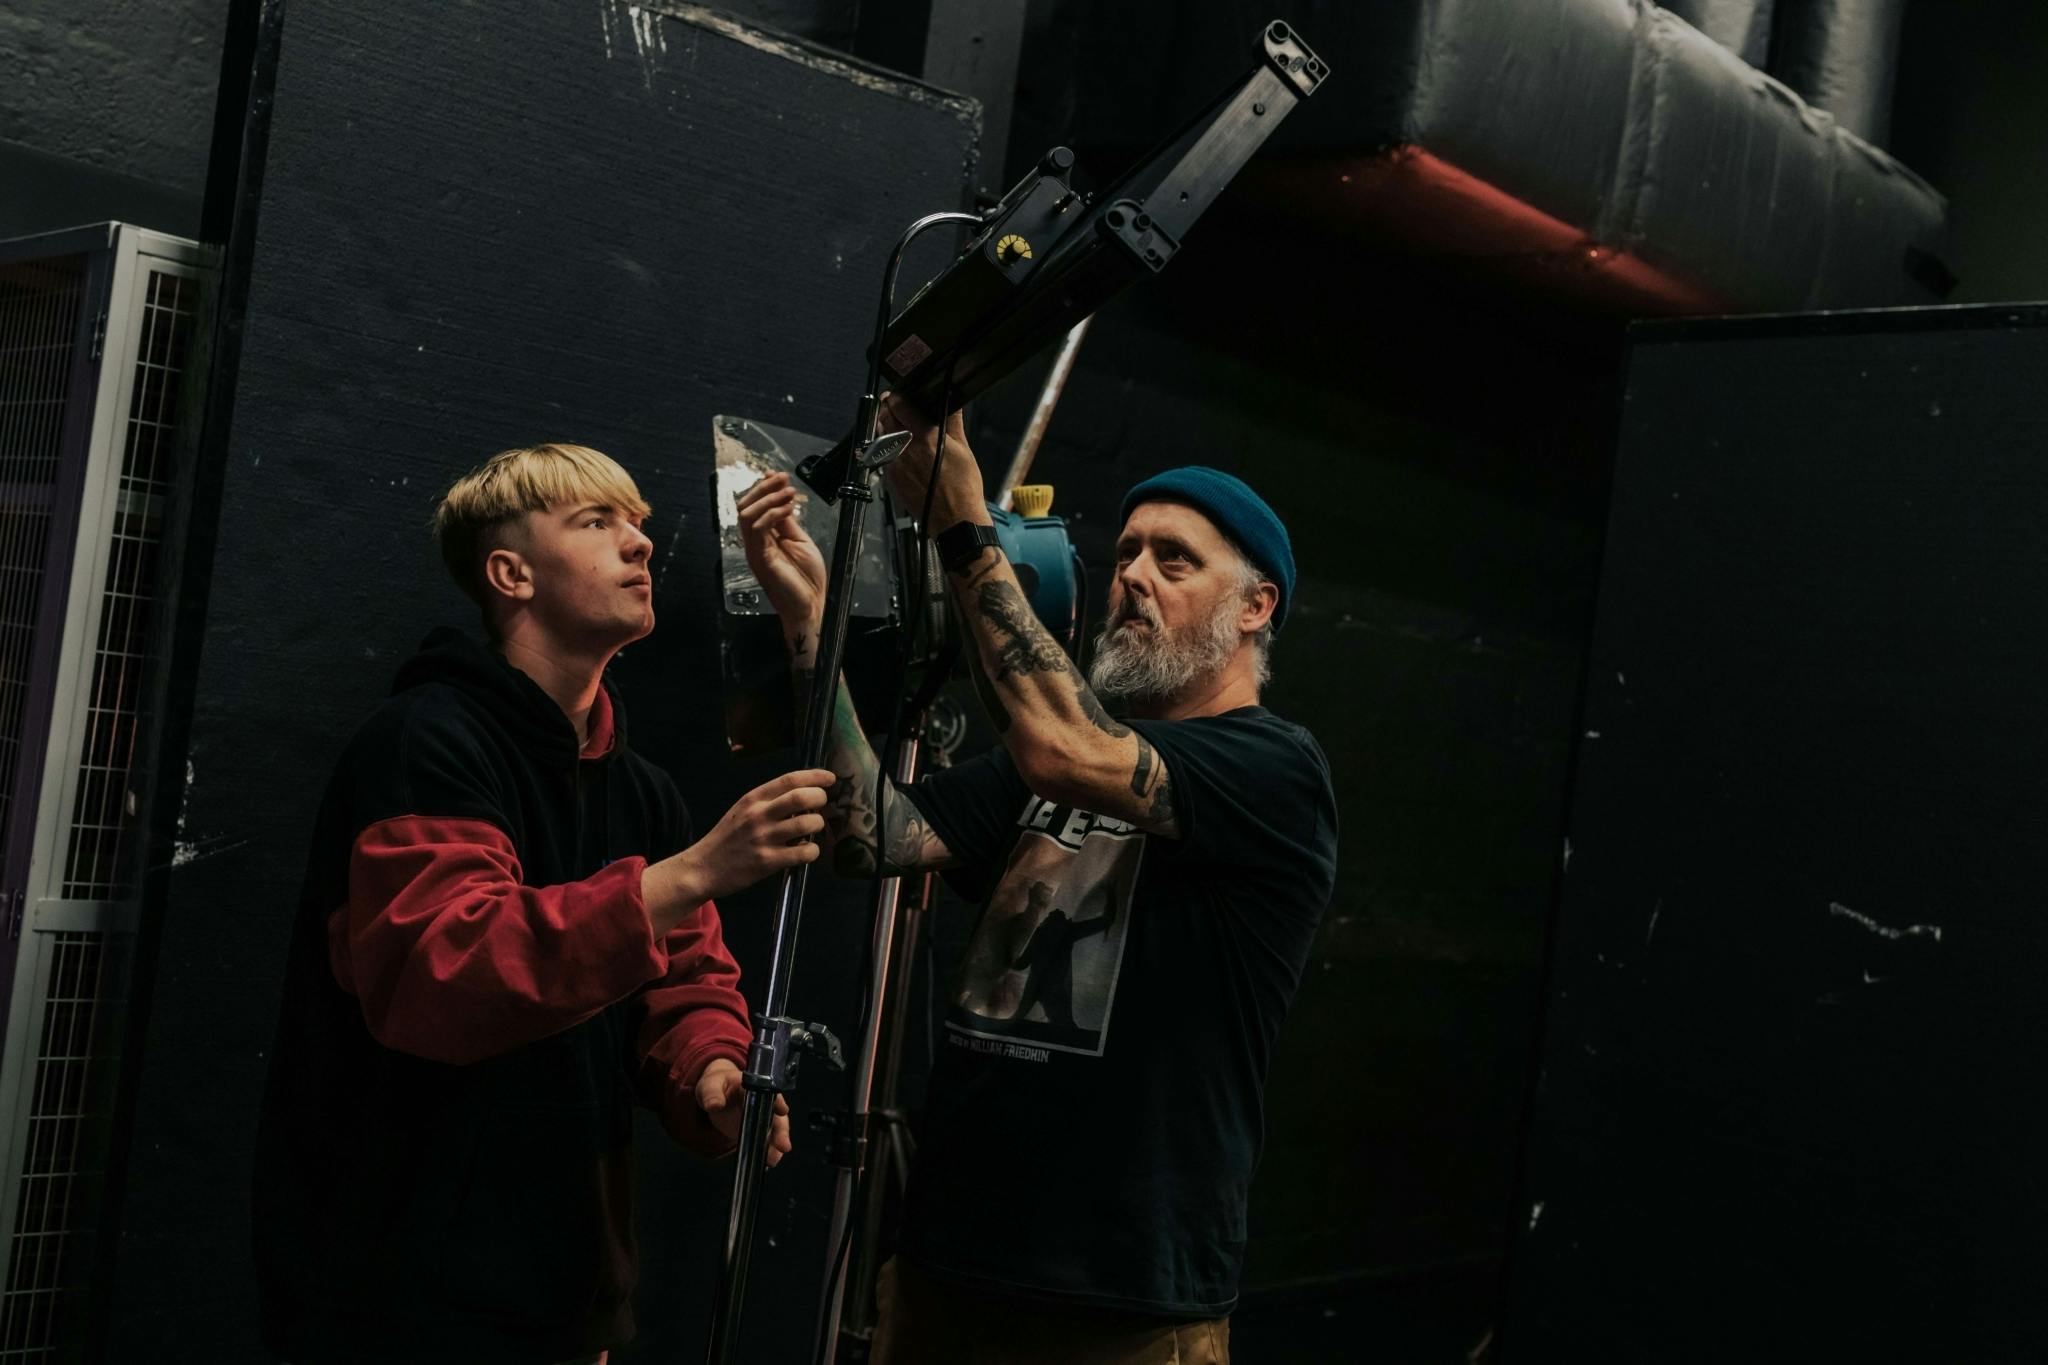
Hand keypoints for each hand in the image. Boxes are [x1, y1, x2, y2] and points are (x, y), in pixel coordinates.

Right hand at [665, 769, 833, 901]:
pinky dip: (812, 850)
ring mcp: (763, 838)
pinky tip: (807, 851)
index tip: (830, 778)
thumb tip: (803, 796)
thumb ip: (768, 803)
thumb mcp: (743, 811)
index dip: (815, 776)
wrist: (703, 868)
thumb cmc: (727, 839)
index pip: (790, 780)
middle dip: (820, 798)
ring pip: (806, 824)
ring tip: (812, 829)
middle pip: (801, 798)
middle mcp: (759, 815)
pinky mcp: (767, 862)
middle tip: (822, 804)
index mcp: (753, 799)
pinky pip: (803, 852)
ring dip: (817, 825)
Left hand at [696, 1058, 791, 1166]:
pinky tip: (766, 1163)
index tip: (782, 1111)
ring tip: (772, 1159)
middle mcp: (763, 1102)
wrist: (714, 1096)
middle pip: (777, 1116)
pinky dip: (768, 1152)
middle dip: (781, 1131)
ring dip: (776, 1146)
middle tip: (783, 1145)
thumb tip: (715, 1104)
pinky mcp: (757, 1130)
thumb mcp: (709, 1086)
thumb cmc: (716, 1085)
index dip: (777, 1102)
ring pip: (774, 1132)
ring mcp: (761, 1117)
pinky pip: (765, 1142)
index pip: (769, 1093)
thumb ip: (712, 1094)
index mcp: (754, 1087)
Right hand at [735, 472, 827, 636]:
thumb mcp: (799, 541)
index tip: (777, 475)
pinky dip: (772, 514)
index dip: (763, 489)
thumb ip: (787, 523)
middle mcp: (755, 543)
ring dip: (768, 498)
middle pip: (745, 507)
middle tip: (782, 479)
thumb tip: (782, 500)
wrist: (811, 605)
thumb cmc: (807, 579)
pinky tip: (788, 509)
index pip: (754, 507)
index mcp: (764, 539)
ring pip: (747, 515)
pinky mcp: (761, 559)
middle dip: (763, 488)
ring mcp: (756, 551)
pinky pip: (757, 529)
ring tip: (788, 492)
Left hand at [876, 391, 983, 525]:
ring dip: (886, 427)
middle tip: (898, 408)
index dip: (897, 395)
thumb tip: (952, 400)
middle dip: (889, 409)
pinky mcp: (890, 479)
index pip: (898, 404)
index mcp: (923, 437)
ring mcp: (894, 464)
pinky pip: (883, 455)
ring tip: (900, 427)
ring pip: (880, 435)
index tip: (900, 394)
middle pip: (884, 417)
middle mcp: (904, 449)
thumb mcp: (963, 449)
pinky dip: (888, 447)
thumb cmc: (963, 488)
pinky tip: (902, 450)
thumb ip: (953, 422)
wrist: (955, 521)